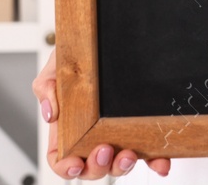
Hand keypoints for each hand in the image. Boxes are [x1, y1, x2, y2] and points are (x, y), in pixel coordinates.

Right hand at [33, 50, 171, 178]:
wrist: (104, 38)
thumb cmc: (79, 55)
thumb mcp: (57, 67)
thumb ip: (46, 87)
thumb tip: (49, 113)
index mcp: (68, 127)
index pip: (61, 159)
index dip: (66, 168)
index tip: (75, 163)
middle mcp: (91, 135)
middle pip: (90, 168)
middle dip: (98, 167)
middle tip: (105, 149)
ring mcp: (116, 134)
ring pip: (118, 165)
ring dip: (123, 167)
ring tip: (129, 153)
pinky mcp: (139, 129)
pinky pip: (148, 153)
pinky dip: (155, 162)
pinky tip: (161, 163)